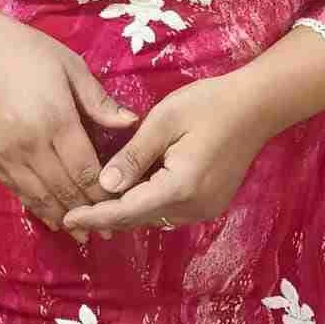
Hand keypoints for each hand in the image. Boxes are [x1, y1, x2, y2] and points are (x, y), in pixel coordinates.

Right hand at [0, 12, 139, 242]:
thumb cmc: (26, 51)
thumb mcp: (70, 66)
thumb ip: (98, 100)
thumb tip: (131, 123)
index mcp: (56, 120)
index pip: (86, 169)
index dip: (105, 192)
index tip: (124, 204)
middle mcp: (31, 144)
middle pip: (65, 189)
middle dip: (89, 212)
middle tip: (111, 229)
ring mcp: (7, 155)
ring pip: (40, 198)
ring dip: (64, 217)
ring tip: (84, 234)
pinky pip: (18, 192)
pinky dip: (38, 208)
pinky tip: (54, 217)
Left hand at [60, 74, 271, 235]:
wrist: (257, 106)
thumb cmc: (209, 104)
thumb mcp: (164, 120)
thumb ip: (133, 155)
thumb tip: (104, 184)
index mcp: (179, 187)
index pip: (127, 210)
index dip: (95, 214)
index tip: (67, 218)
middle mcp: (193, 207)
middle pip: (139, 219)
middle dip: (106, 216)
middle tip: (72, 212)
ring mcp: (205, 209)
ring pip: (154, 217)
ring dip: (126, 211)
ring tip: (94, 203)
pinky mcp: (210, 203)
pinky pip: (169, 210)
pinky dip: (146, 204)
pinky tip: (130, 191)